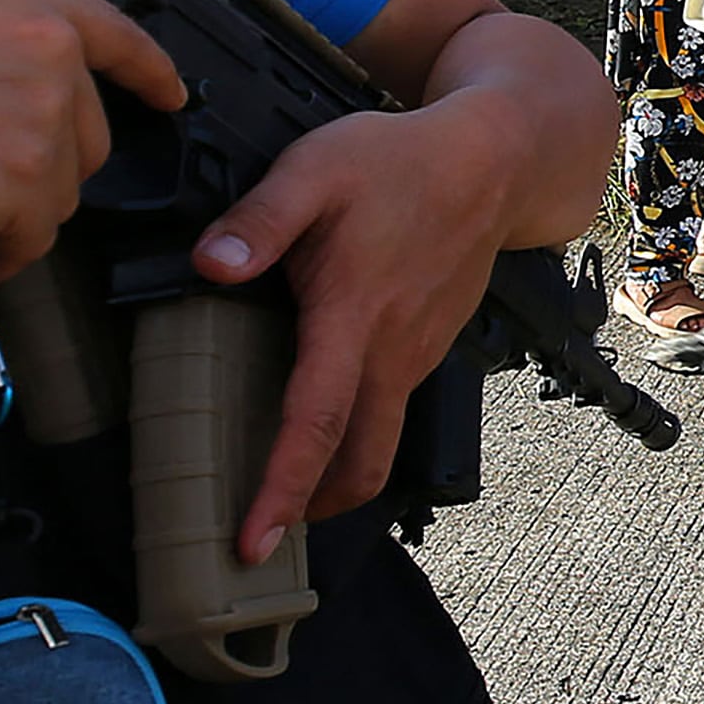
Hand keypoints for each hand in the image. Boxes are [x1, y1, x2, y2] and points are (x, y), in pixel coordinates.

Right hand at [0, 0, 188, 291]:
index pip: (117, 33)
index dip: (148, 73)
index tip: (170, 96)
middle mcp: (43, 41)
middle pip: (86, 135)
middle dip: (31, 167)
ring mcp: (37, 110)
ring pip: (57, 194)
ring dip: (2, 213)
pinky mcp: (17, 180)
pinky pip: (26, 242)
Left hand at [189, 93, 532, 557]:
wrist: (493, 162)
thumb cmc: (400, 163)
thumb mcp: (316, 170)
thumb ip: (259, 220)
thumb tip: (210, 265)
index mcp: (354, 318)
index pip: (317, 424)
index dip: (282, 488)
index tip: (252, 541)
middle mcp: (392, 353)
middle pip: (360, 464)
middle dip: (310, 511)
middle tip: (260, 540)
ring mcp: (416, 356)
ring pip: (378, 445)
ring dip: (335, 481)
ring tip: (284, 491)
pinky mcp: (426, 348)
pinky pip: (391, 412)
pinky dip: (355, 441)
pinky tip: (323, 421)